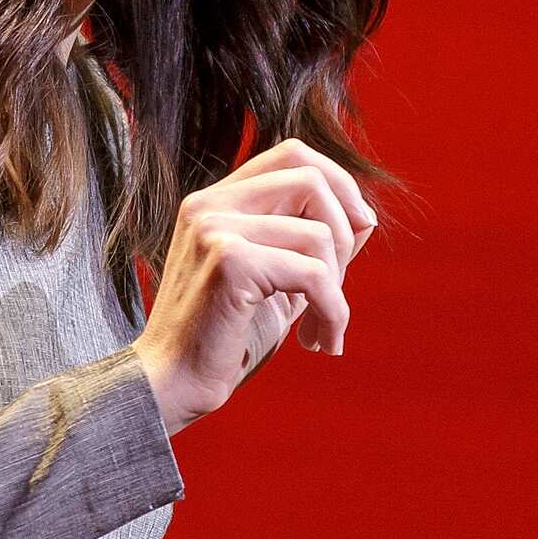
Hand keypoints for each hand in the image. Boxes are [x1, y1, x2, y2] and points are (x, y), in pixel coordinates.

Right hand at [132, 137, 377, 434]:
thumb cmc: (225, 338)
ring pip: (319, 234)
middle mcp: (210, 204)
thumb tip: (365, 217)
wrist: (172, 385)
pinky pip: (313, 274)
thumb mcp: (275, 281)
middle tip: (336, 287)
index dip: (339, 182)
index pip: (292, 153)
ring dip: (338, 288)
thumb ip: (309, 244)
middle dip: (345, 233)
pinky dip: (333, 312)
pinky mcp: (228, 262)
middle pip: (310, 178)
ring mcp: (215, 228)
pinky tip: (320, 342)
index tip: (356, 231)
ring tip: (322, 328)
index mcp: (216, 200)